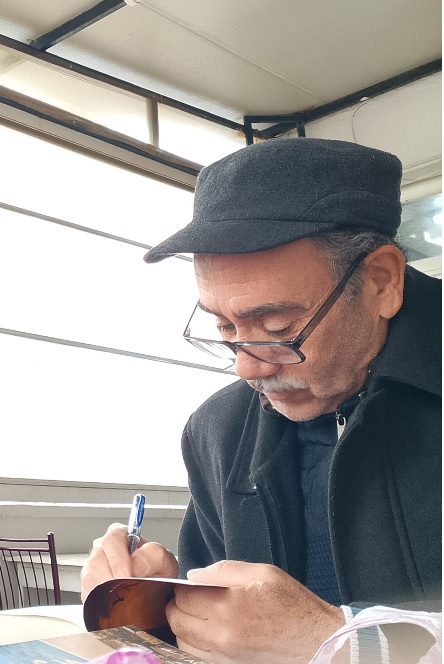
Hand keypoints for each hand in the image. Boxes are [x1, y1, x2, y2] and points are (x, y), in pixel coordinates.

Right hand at [80, 522, 177, 601]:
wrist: (155, 592)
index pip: (112, 539)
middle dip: (112, 580)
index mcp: (120, 535)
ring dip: (107, 591)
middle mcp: (103, 549)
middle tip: (126, 591)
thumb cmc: (158, 572)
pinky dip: (100, 601)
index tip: (128, 577)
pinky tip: (114, 603)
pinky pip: (87, 594)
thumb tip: (135, 562)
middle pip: (97, 560)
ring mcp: (92, 567)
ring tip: (123, 597)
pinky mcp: (87, 587)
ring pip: (90, 578)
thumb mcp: (164, 561)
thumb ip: (154, 555)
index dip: (118, 559)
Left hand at [165, 560, 345, 663]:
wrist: (316, 641)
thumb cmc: (294, 606)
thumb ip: (224, 570)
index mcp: (228, 607)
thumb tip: (195, 575)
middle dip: (177, 605)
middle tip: (189, 596)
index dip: (183, 586)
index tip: (190, 583)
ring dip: (183, 625)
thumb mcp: (263, 573)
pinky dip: (193, 642)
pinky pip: (196, 656)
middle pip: (177, 621)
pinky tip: (205, 631)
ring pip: (183, 641)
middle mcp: (221, 635)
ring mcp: (223, 656)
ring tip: (196, 613)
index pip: (184, 597)